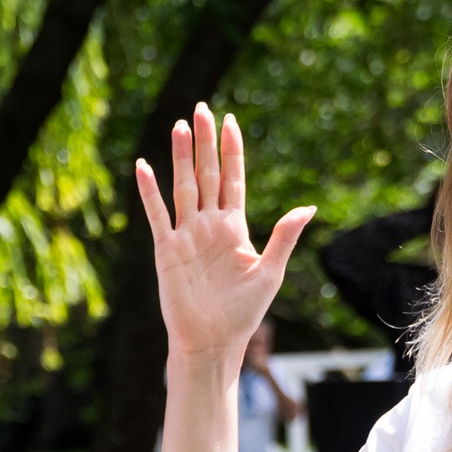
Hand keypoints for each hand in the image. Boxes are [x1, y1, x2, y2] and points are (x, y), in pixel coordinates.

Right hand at [134, 104, 314, 363]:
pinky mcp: (167, 250)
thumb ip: (284, 237)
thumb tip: (308, 208)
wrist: (212, 342)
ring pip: (183, 186)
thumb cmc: (243, 313)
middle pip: (207, 174)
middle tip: (202, 109)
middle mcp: (209, 225)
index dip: (232, 150)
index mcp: (235, 227)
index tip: (230, 121)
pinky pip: (157, 214)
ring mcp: (187, 235)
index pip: (233, 179)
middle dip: (205, 142)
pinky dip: (149, 191)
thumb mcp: (269, 272)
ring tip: (178, 126)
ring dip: (180, 157)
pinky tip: (143, 167)